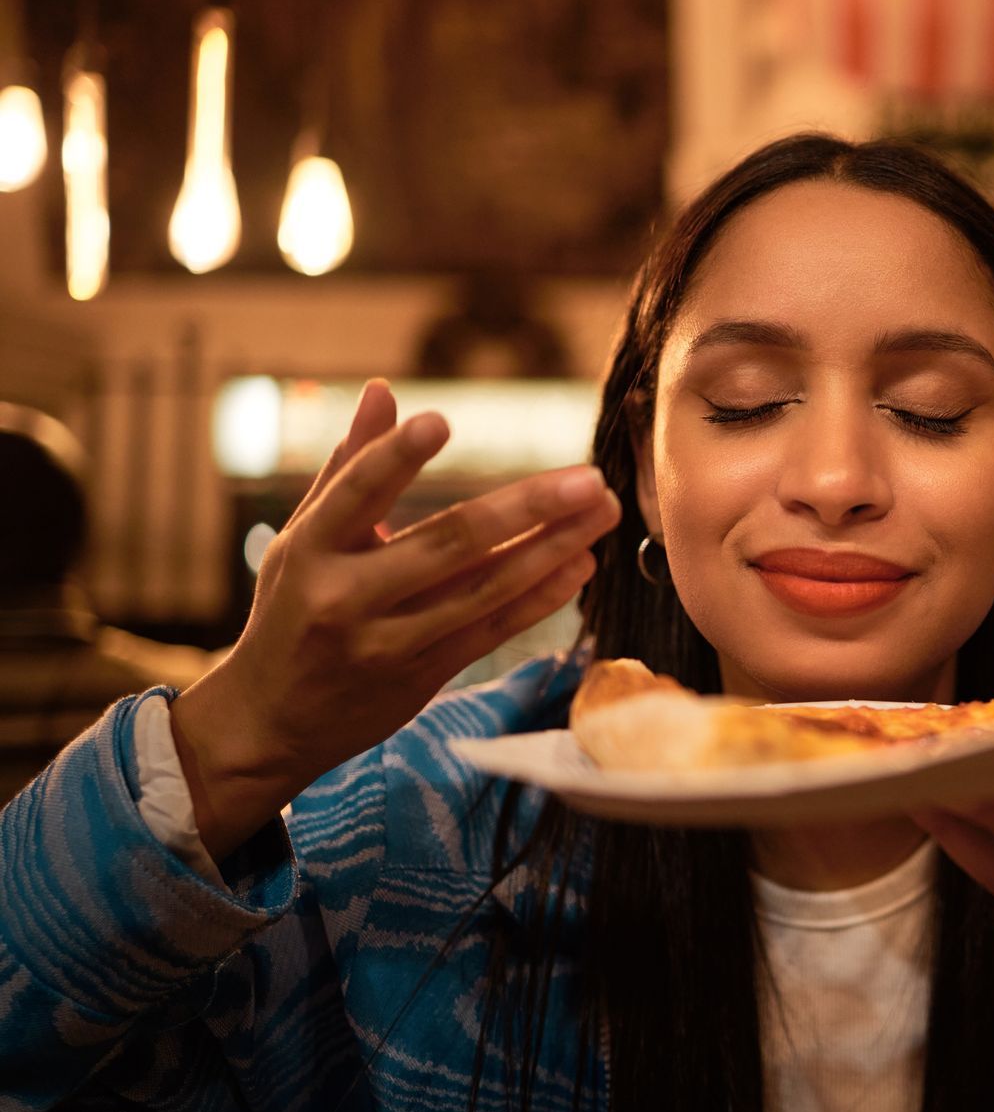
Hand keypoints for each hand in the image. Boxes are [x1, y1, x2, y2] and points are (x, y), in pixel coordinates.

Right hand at [170, 379, 621, 859]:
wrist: (271, 721)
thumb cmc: (290, 610)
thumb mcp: (301, 537)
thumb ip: (349, 466)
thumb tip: (382, 390)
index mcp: (309, 550)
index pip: (355, 494)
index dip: (395, 458)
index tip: (441, 420)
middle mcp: (346, 596)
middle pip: (446, 544)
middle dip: (525, 508)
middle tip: (587, 477)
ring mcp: (387, 642)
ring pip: (483, 590)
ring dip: (551, 549)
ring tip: (602, 512)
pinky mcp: (421, 676)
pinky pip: (491, 631)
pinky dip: (539, 599)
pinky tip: (579, 564)